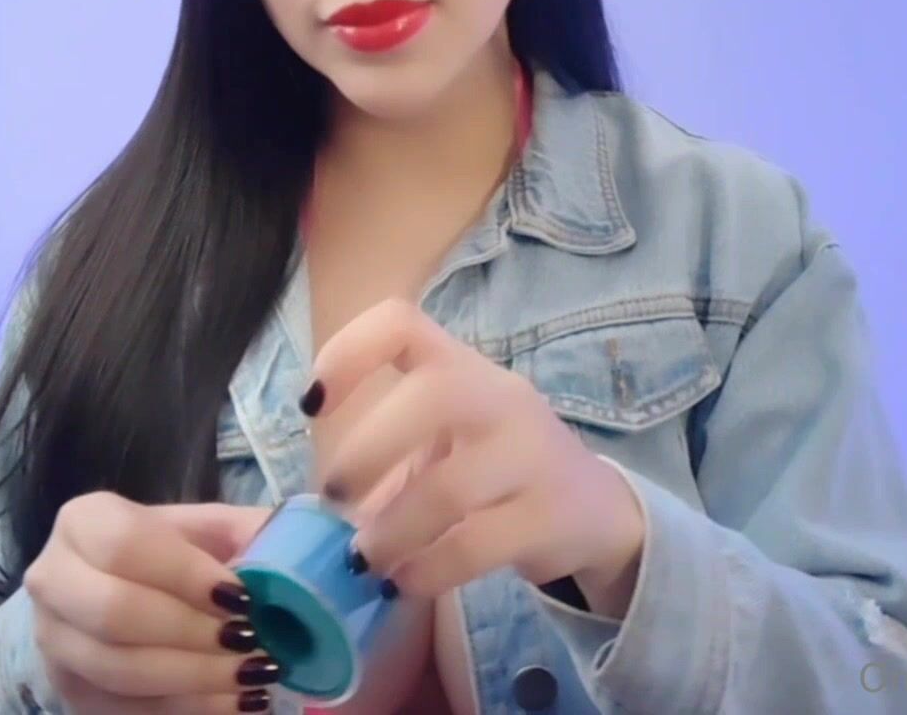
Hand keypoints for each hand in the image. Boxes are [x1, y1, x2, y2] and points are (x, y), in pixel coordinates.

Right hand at [23, 494, 280, 712]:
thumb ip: (254, 533)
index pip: (125, 545)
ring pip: (118, 669)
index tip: (242, 598)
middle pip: (113, 613)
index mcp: (84, 522)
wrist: (128, 594)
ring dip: (194, 677)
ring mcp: (53, 642)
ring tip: (254, 675)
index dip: (186, 575)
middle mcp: (51, 579)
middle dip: (191, 633)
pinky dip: (187, 709)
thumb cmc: (178, 558)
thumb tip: (303, 551)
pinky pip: (124, 710)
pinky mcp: (70, 692)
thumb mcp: (214, 531)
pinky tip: (236, 703)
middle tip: (249, 641)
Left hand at [304, 298, 647, 611]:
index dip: (347, 353)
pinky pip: (477, 544)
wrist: (595, 510)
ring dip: (390, 530)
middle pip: (433, 395)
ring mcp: (532, 454)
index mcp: (460, 367)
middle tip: (334, 499)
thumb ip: (386, 453)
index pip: (402, 324)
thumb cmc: (494, 468)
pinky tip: (404, 581)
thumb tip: (316, 507)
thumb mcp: (446, 438)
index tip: (311, 405)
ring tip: (363, 560)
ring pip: (451, 486)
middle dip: (367, 451)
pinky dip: (427, 569)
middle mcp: (501, 397)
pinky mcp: (551, 515)